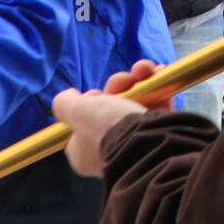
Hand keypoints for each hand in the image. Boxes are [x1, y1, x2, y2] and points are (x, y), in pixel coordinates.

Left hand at [53, 59, 172, 177]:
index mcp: (84, 153)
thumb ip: (64, 103)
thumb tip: (68, 97)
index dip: (88, 102)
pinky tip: (159, 73)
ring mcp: (133, 143)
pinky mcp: (158, 135)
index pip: (81, 123)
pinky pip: (156, 107)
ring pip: (134, 104)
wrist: (148, 142)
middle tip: (123, 80)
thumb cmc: (108, 129)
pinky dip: (158, 89)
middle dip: (118, 86)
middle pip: (110, 108)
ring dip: (139, 80)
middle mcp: (108, 150)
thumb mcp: (77, 111)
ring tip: (145, 70)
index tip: (95, 94)